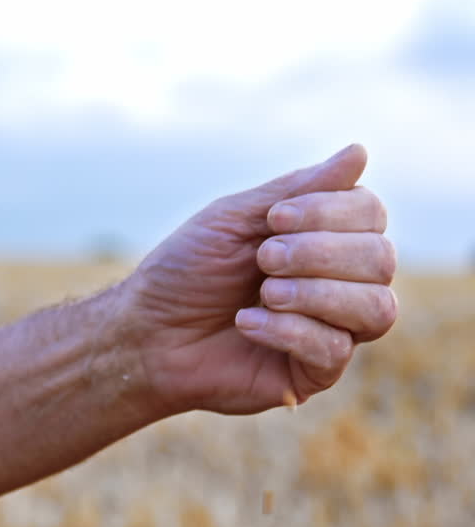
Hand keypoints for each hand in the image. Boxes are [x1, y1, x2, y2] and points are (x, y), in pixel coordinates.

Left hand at [126, 144, 396, 413]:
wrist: (146, 332)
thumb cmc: (187, 271)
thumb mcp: (236, 218)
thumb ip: (299, 188)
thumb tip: (359, 153)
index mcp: (326, 238)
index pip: (370, 214)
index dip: (331, 211)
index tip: (274, 219)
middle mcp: (340, 282)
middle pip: (381, 259)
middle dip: (320, 253)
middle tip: (264, 258)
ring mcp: (333, 329)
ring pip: (377, 309)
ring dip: (315, 293)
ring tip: (264, 291)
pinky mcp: (315, 373)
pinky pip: (336, 350)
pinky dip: (289, 330)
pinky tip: (247, 323)